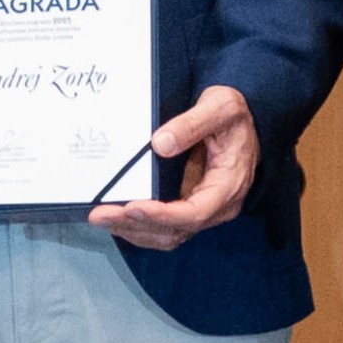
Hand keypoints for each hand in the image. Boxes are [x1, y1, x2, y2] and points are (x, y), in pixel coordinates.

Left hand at [88, 84, 257, 250]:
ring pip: (166, 235)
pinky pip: (163, 228)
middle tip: (101, 213)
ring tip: (102, 217)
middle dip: (135, 224)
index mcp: (229, 184)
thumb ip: (193, 123)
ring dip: (132, 230)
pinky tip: (117, 218)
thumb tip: (160, 144)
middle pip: (175, 230)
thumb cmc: (233, 116)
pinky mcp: (188, 208)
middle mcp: (218, 206)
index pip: (195, 212)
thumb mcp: (221, 107)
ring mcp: (202, 210)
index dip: (163, 215)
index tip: (133, 206)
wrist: (241, 122)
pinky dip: (138, 227)